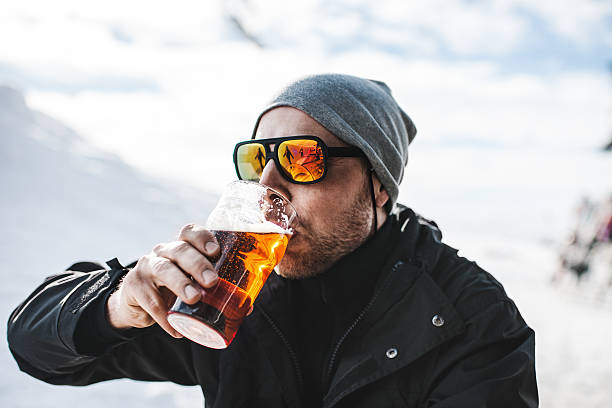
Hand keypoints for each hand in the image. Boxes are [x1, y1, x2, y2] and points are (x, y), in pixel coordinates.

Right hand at [106, 224, 220, 336]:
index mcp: (182, 246)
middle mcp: (163, 251)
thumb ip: (218, 291)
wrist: (138, 301)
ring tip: (194, 299)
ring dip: (180, 283)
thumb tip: (248, 306)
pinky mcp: (134, 287)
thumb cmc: (174, 287)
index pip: (190, 232)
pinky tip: (175, 328)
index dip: (202, 237)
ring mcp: (147, 267)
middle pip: (180, 250)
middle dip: (197, 264)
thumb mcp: (192, 283)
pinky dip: (163, 316)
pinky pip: (150, 301)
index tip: (216, 251)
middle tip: (212, 281)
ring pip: (163, 269)